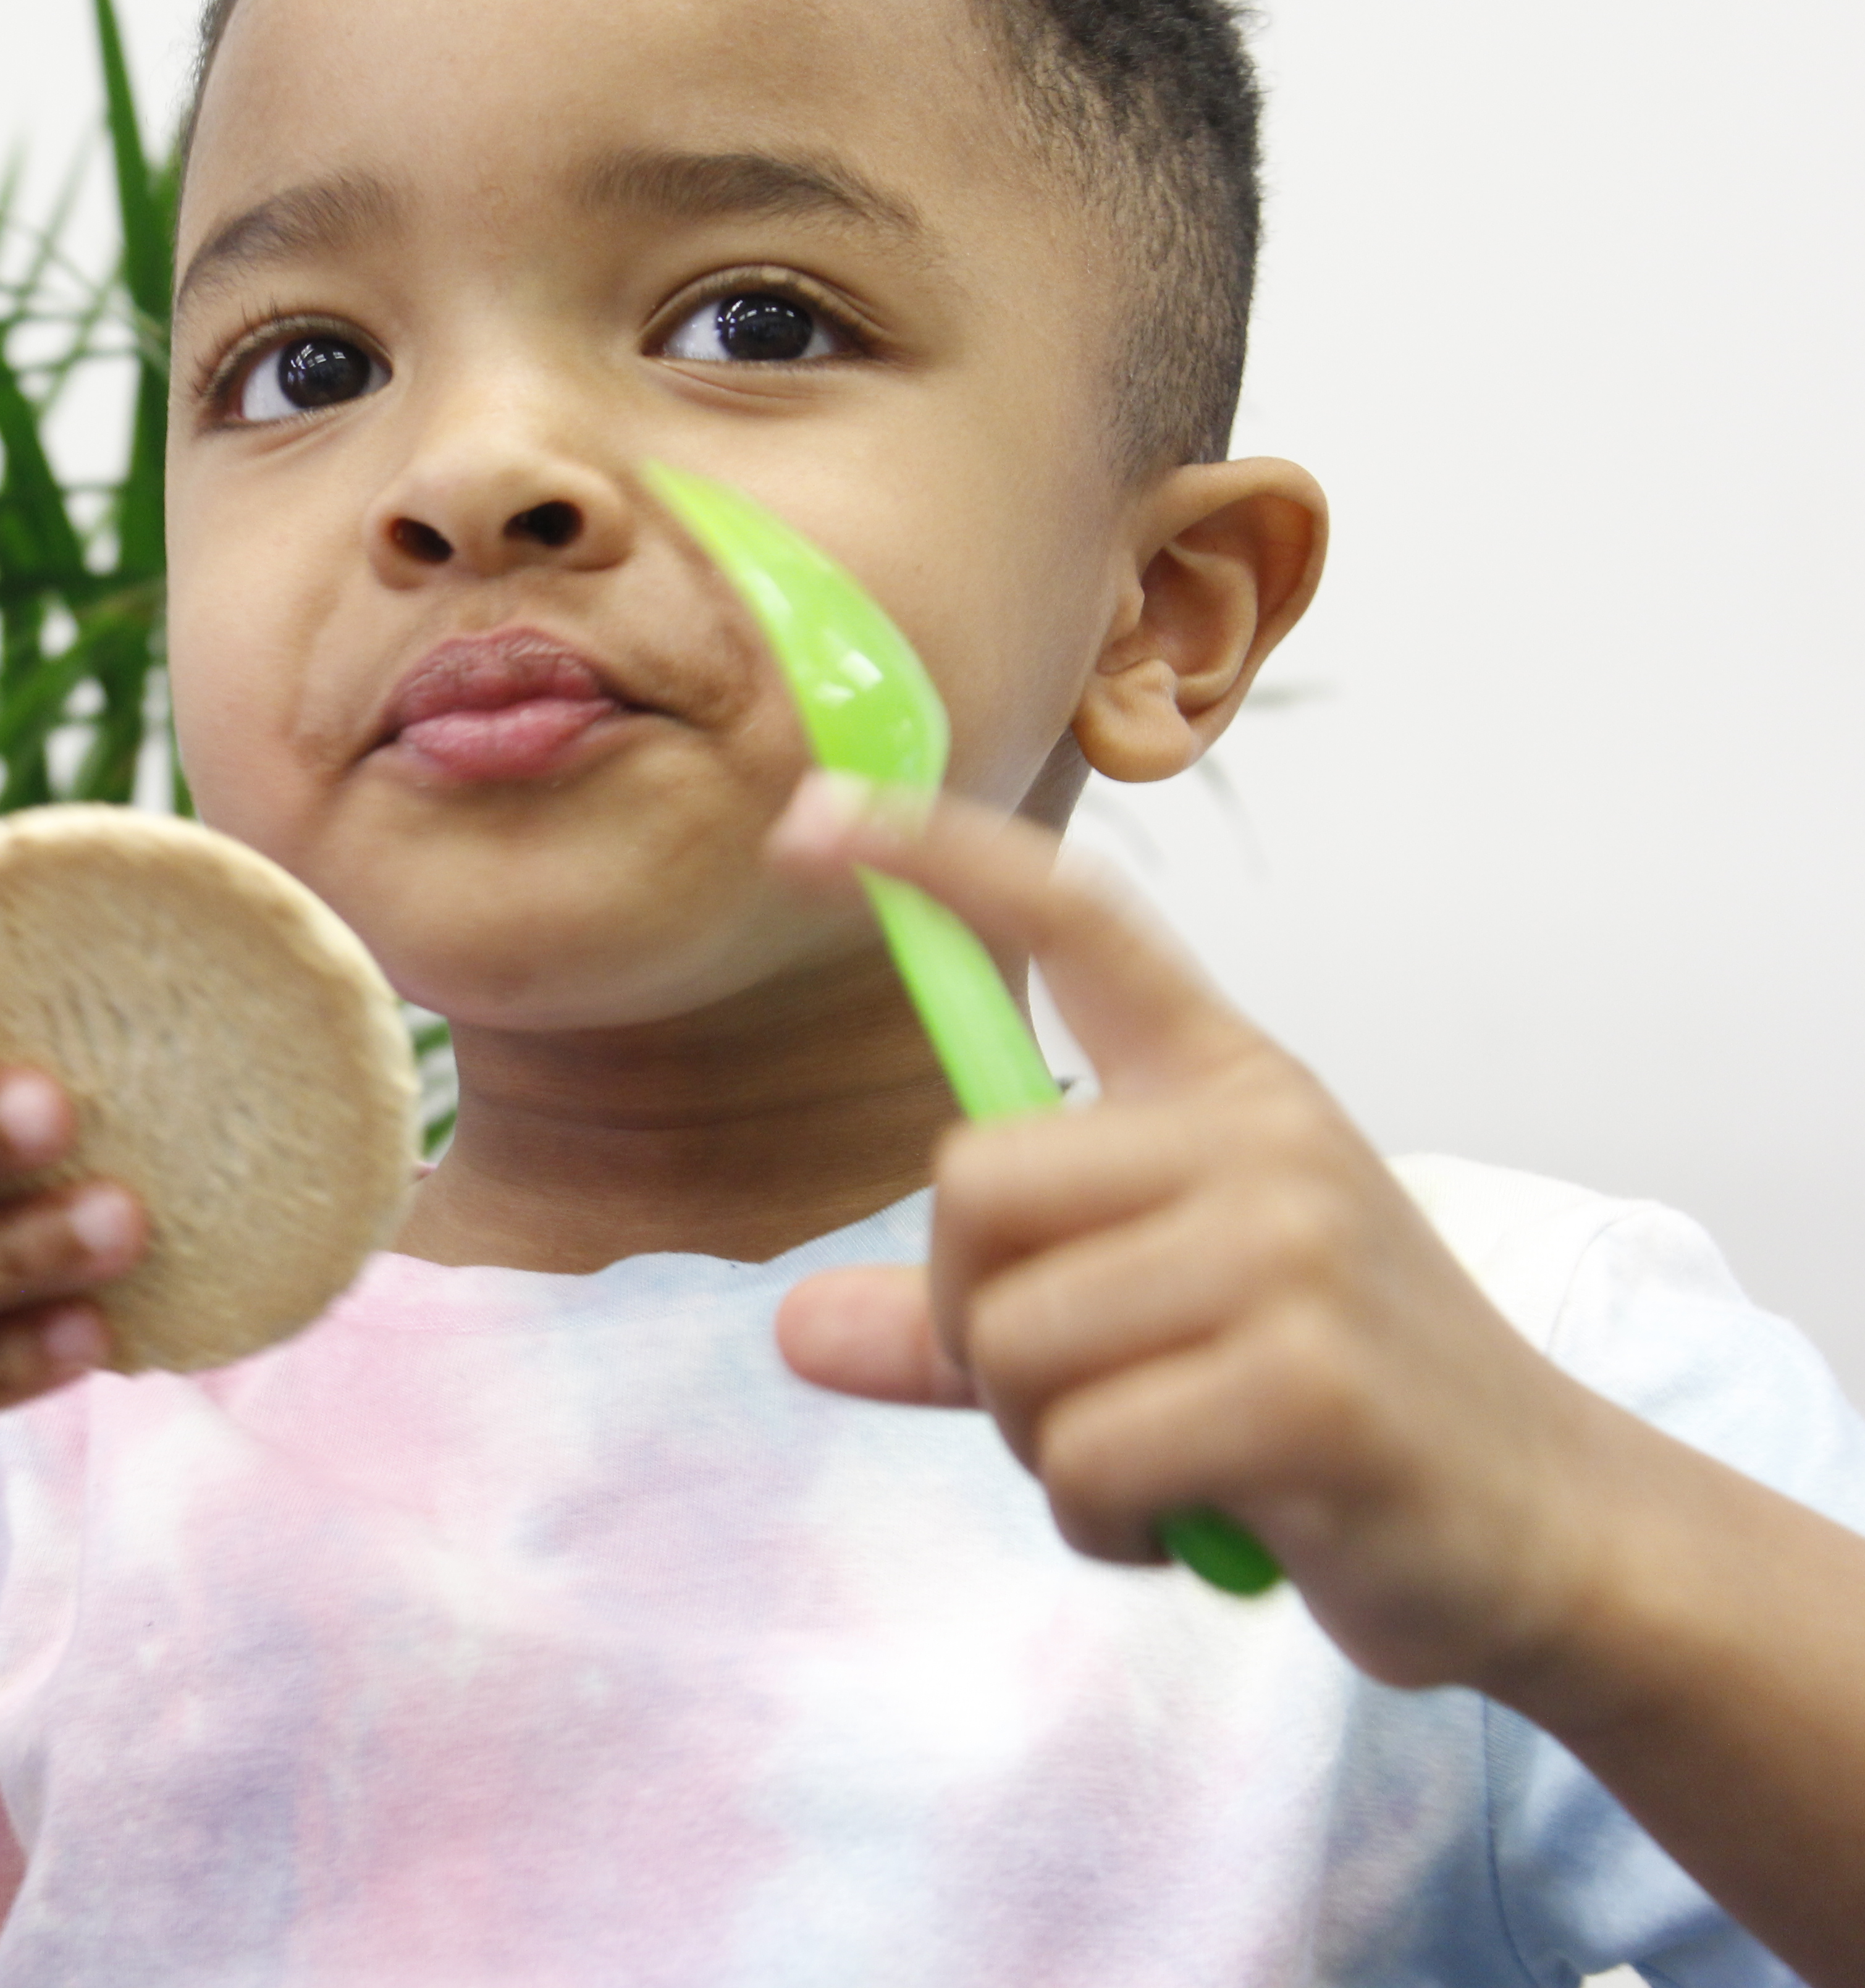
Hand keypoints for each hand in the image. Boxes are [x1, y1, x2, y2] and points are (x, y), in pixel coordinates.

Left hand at [767, 775, 1616, 1691]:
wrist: (1542, 1519)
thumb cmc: (1328, 1408)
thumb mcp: (1151, 1327)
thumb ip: (979, 1319)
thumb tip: (795, 1329)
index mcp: (1221, 1085)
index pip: (1069, 920)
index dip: (931, 856)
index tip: (805, 812)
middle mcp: (1259, 1135)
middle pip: (972, 1184)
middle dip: (974, 1325)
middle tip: (1076, 1397)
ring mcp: (1295, 1251)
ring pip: (1014, 1343)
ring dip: (1042, 1445)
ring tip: (1156, 1467)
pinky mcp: (1310, 1386)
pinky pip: (1085, 1458)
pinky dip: (1100, 1522)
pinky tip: (1186, 1524)